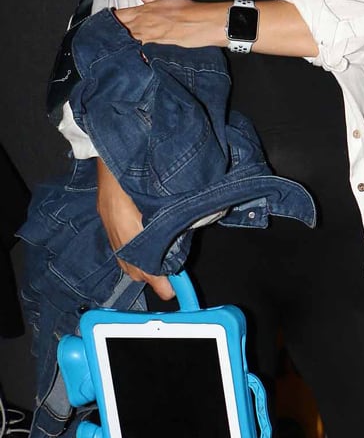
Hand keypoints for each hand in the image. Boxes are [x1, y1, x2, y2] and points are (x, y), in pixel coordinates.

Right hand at [96, 162, 173, 299]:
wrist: (116, 145)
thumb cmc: (142, 169)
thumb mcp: (163, 197)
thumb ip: (173, 220)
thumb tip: (185, 239)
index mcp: (130, 227)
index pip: (146, 266)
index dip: (160, 281)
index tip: (172, 291)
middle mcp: (116, 229)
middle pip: (132, 268)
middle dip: (151, 276)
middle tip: (171, 277)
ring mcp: (107, 222)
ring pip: (123, 259)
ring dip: (140, 265)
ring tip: (160, 265)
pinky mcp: (104, 215)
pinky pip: (118, 245)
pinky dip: (131, 252)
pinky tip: (143, 247)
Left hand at [115, 0, 225, 48]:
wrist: (200, 24)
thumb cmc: (186, 11)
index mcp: (141, 12)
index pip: (117, 16)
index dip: (109, 20)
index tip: (104, 22)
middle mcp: (141, 26)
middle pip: (118, 31)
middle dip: (110, 33)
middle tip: (103, 37)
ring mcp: (147, 38)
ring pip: (125, 42)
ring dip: (120, 43)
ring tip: (113, 48)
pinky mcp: (155, 48)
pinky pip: (139, 51)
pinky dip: (134, 53)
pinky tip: (130, 58)